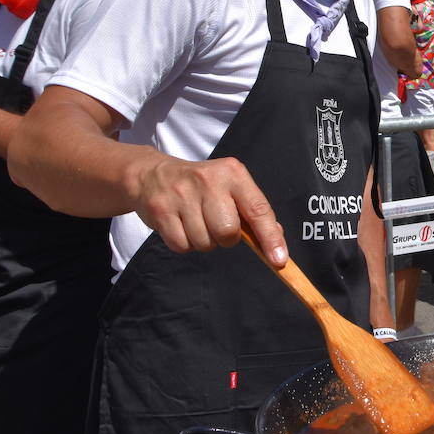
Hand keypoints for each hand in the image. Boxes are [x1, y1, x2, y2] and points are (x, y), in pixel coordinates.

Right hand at [130, 155, 286, 265]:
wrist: (153, 175)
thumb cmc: (203, 187)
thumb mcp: (232, 188)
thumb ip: (254, 212)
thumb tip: (276, 243)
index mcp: (233, 173)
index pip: (258, 210)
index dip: (270, 238)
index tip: (279, 260)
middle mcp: (209, 181)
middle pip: (228, 232)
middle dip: (226, 238)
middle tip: (216, 223)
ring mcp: (182, 195)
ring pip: (205, 242)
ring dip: (204, 241)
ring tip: (196, 221)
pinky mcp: (161, 210)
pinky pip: (182, 246)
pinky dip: (185, 243)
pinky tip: (181, 225)